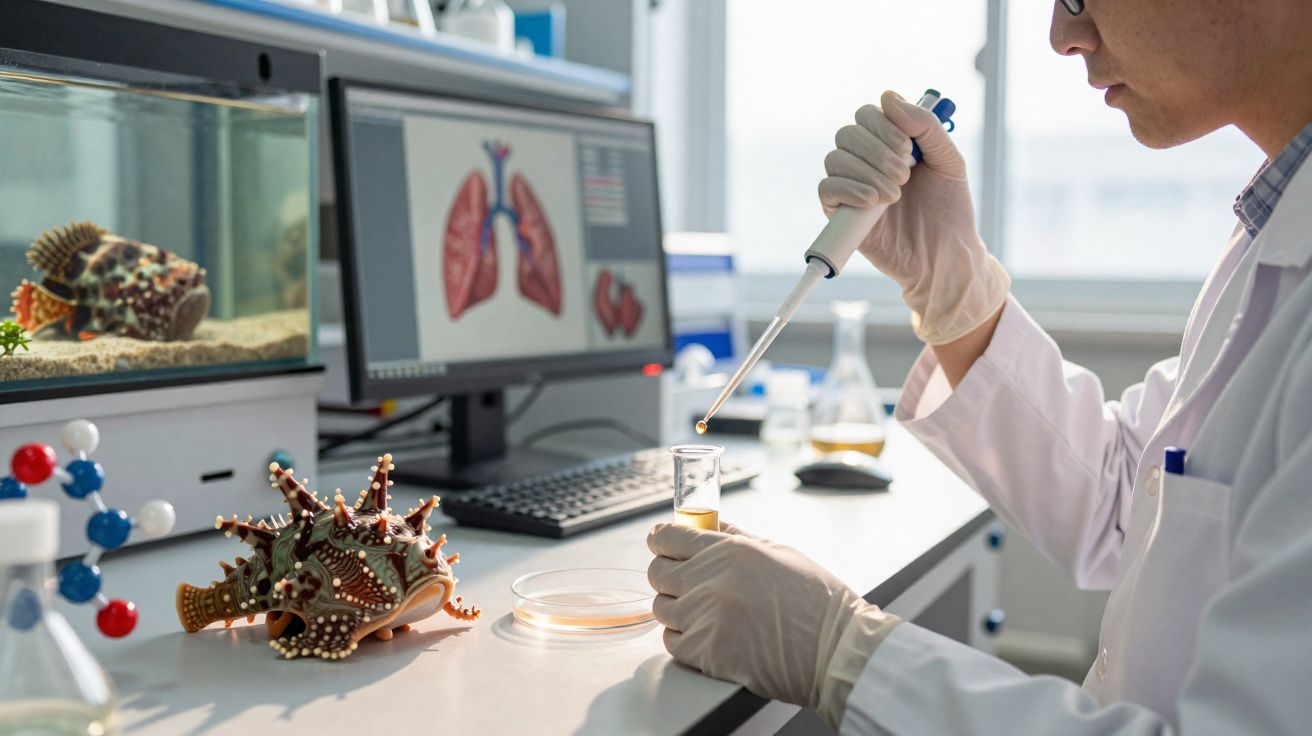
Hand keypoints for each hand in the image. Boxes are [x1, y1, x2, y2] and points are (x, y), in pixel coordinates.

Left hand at [646, 521, 868, 708]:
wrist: (836, 649)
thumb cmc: (817, 600)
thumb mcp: (778, 553)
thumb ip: (736, 538)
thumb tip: (708, 524)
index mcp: (730, 550)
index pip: (670, 537)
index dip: (661, 539)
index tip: (660, 543)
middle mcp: (711, 580)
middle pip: (658, 572)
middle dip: (666, 574)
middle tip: (684, 581)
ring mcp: (706, 617)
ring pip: (662, 608)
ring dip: (676, 608)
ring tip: (703, 612)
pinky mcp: (706, 653)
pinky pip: (672, 641)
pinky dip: (683, 639)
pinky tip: (707, 635)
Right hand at [819, 90, 1009, 344]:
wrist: (946, 256)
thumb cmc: (949, 211)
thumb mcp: (949, 160)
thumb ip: (925, 126)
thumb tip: (887, 96)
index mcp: (889, 145)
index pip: (867, 114)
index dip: (884, 125)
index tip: (909, 150)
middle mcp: (865, 162)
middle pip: (847, 133)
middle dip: (877, 151)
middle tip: (905, 175)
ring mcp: (851, 188)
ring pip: (835, 159)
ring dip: (868, 172)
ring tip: (895, 194)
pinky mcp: (840, 215)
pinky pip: (826, 190)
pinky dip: (849, 190)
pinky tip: (874, 202)